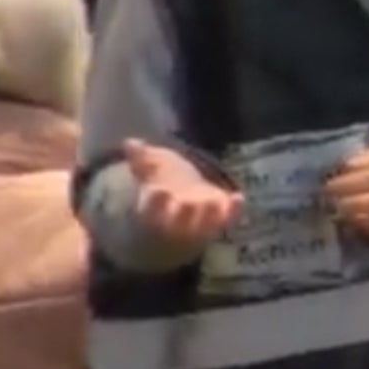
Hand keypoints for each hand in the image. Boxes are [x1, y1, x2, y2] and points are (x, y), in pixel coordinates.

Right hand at [127, 139, 243, 255]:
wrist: (184, 207)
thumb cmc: (164, 187)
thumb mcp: (151, 172)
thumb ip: (142, 160)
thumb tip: (130, 142)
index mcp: (154, 210)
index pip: (152, 210)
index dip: (156, 202)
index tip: (159, 191)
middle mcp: (175, 222)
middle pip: (179, 222)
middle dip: (184, 214)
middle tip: (189, 203)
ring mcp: (199, 224)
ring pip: (204, 225)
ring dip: (209, 215)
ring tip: (212, 202)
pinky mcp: (220, 220)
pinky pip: (228, 219)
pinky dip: (234, 211)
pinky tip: (238, 197)